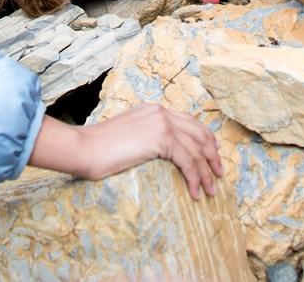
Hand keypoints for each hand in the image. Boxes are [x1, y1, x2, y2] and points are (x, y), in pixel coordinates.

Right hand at [30, 105, 222, 198]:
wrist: (85, 147)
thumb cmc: (99, 148)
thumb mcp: (128, 136)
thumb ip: (146, 138)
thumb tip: (160, 153)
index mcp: (153, 110)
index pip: (188, 121)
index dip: (204, 137)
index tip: (212, 153)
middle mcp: (161, 112)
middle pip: (198, 132)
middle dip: (212, 154)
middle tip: (219, 173)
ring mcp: (161, 123)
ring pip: (196, 148)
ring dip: (206, 171)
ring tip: (210, 190)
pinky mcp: (160, 138)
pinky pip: (187, 160)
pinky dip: (194, 178)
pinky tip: (195, 192)